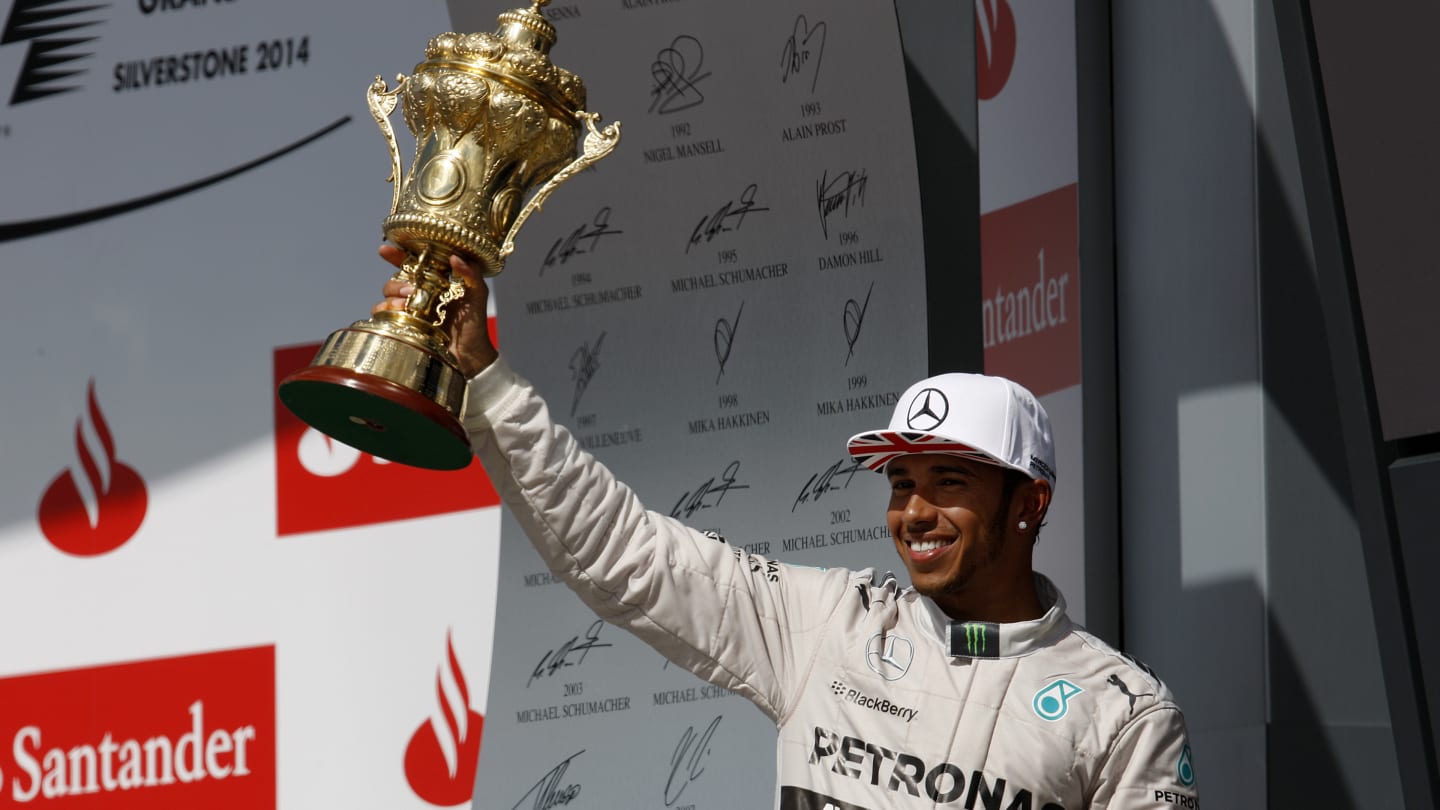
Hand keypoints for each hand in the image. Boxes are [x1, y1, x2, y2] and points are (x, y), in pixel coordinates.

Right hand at [373, 244, 498, 377]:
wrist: (470, 355)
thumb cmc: (474, 324)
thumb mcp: (478, 295)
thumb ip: (471, 273)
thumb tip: (454, 257)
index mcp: (433, 282)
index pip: (411, 264)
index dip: (396, 256)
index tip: (384, 250)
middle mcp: (418, 295)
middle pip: (395, 282)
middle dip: (397, 283)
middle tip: (410, 291)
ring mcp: (409, 312)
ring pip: (387, 298)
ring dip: (391, 298)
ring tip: (406, 305)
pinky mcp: (403, 328)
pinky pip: (382, 317)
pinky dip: (384, 312)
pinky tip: (398, 315)